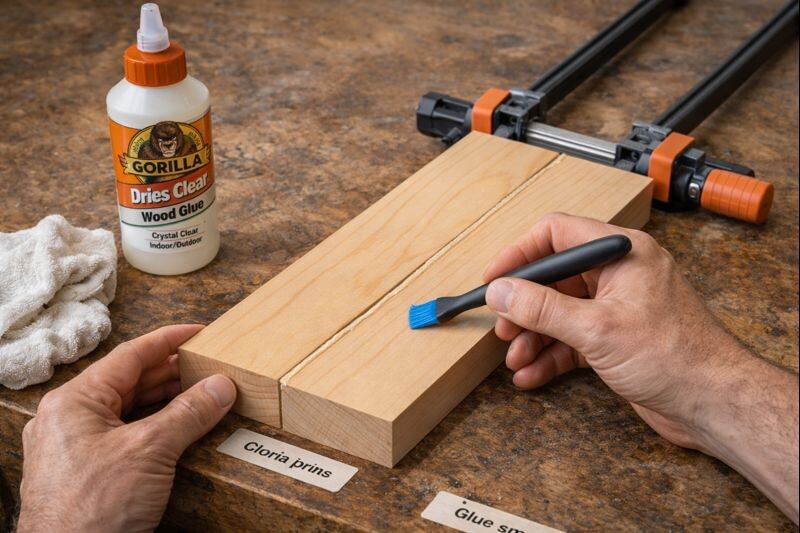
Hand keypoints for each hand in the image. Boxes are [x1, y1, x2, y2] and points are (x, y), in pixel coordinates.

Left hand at [17, 325, 236, 531]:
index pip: (130, 355)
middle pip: (130, 382)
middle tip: (209, 365)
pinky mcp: (85, 472)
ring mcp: (75, 447)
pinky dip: (155, 427)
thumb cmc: (91, 511)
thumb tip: (220, 386)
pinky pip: (124, 436)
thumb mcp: (150, 451)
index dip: (169, 340)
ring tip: (202, 394)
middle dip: (173, 373)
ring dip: (167, 401)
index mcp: (74, 401)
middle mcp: (69, 419)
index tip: (198, 332)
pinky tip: (180, 428)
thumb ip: (189, 413)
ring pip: (128, 410)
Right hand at [483, 213, 739, 446]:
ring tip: (515, 357)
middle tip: (503, 327)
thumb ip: (543, 308)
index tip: (494, 279)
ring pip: (559, 312)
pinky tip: (531, 373)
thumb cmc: (677, 356)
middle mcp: (619, 274)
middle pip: (554, 278)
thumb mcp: (597, 329)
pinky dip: (550, 355)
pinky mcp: (616, 339)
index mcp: (621, 252)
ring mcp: (617, 307)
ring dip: (533, 336)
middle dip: (524, 306)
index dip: (519, 254)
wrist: (713, 404)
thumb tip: (502, 291)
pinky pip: (571, 339)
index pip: (556, 234)